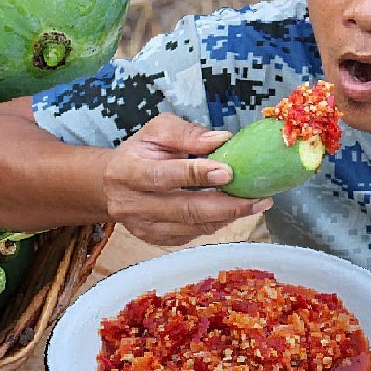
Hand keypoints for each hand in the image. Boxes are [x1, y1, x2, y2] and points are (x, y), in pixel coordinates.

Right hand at [102, 113, 272, 245]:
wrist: (112, 184)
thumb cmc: (140, 152)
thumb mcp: (156, 131)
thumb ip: (186, 133)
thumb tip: (221, 140)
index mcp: (126, 172)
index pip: (161, 176)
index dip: (195, 175)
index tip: (228, 171)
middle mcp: (131, 205)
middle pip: (182, 210)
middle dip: (225, 205)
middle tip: (257, 197)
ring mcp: (143, 227)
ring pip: (191, 226)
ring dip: (228, 216)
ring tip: (256, 203)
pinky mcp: (156, 240)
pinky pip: (193, 235)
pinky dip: (217, 223)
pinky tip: (233, 211)